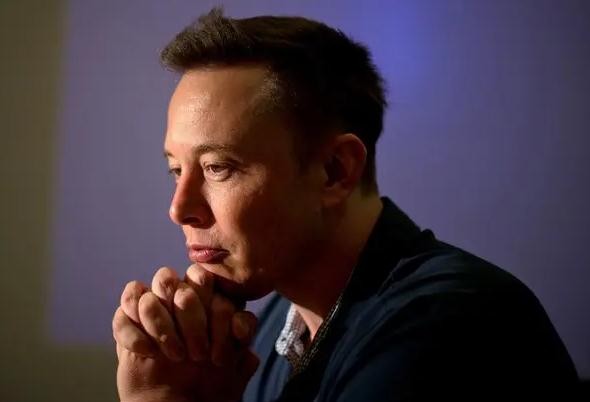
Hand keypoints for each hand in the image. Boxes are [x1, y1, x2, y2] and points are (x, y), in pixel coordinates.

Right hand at [113, 265, 259, 401]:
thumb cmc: (210, 384)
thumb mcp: (236, 363)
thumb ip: (241, 337)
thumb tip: (240, 326)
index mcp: (206, 299)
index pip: (205, 278)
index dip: (214, 309)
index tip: (218, 350)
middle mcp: (178, 299)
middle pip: (177, 284)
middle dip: (190, 318)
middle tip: (198, 354)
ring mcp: (152, 309)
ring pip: (148, 296)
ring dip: (161, 326)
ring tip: (174, 356)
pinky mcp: (127, 323)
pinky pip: (123, 313)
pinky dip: (133, 334)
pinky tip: (148, 353)